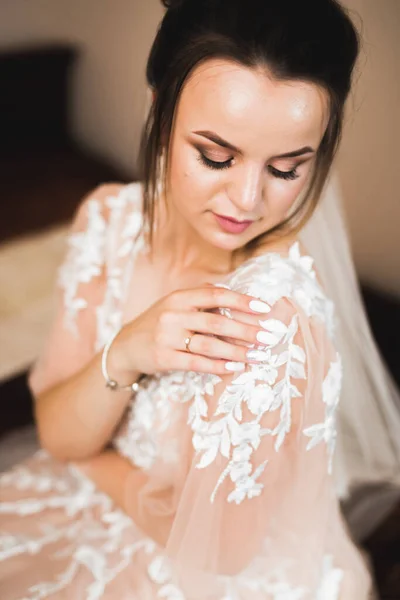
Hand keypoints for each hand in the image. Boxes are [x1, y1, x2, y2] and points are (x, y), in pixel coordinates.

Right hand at [111, 285, 270, 375]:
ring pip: (209, 345)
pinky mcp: (163, 358)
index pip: (216, 295)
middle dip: (247, 330)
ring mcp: (167, 337)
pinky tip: (234, 368)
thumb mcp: (176, 304)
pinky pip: (196, 363)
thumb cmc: (160, 323)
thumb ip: (203, 299)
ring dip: (237, 351)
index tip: (265, 309)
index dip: (242, 301)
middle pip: (217, 322)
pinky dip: (217, 366)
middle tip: (269, 338)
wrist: (126, 345)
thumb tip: (241, 299)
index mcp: (180, 297)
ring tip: (258, 356)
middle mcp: (173, 314)